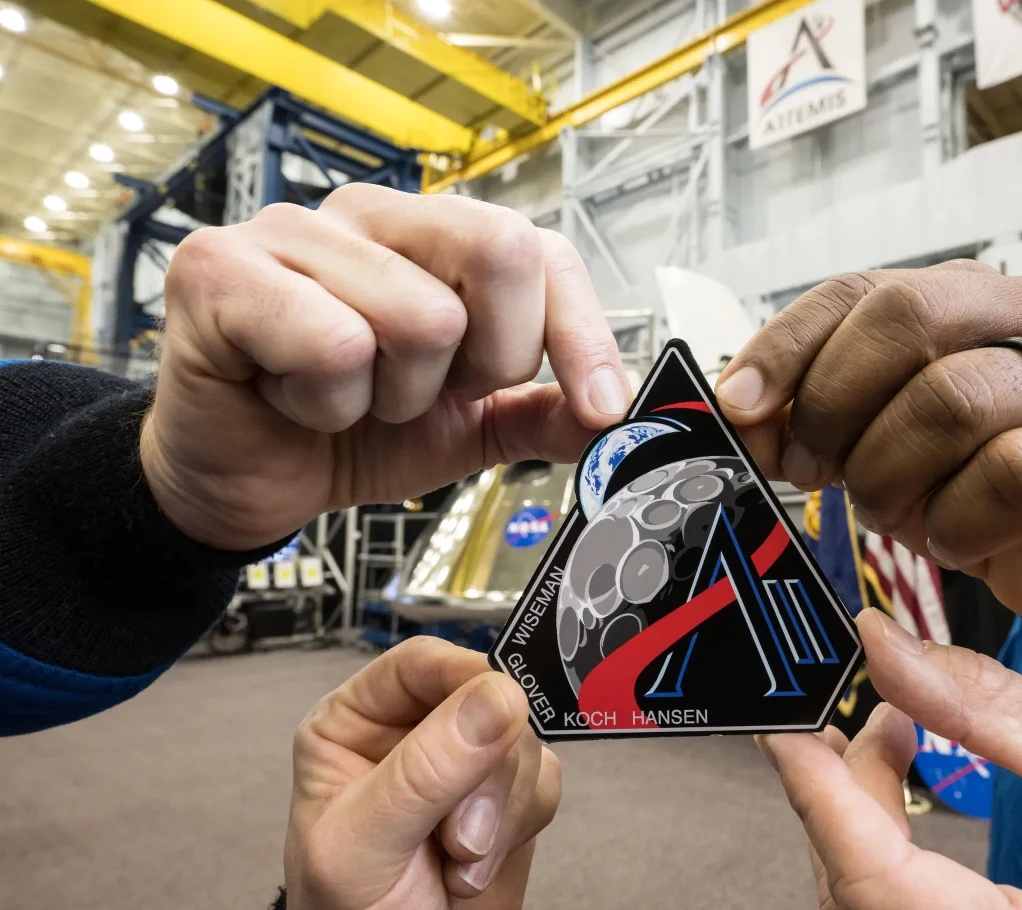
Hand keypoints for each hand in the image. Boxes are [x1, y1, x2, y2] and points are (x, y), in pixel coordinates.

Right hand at [143, 186, 629, 549]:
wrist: (242, 477)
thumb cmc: (344, 432)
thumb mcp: (465, 428)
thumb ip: (540, 412)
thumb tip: (615, 412)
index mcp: (433, 237)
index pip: (542, 251)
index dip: (582, 333)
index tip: (599, 406)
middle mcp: (371, 215)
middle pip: (501, 251)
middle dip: (483, 363)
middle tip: (422, 394)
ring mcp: (292, 230)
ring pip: (421, 317)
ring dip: (391, 398)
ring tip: (343, 396)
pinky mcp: (220, 269)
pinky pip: (333, 346)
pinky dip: (326, 404)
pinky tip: (291, 395)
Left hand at [286, 637, 560, 909]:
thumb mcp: (363, 844)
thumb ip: (423, 772)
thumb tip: (496, 698)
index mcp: (357, 723)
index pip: (420, 664)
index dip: (464, 677)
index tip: (498, 709)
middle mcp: (414, 734)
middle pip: (487, 701)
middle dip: (486, 774)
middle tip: (459, 835)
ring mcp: (465, 765)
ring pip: (525, 742)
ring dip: (503, 811)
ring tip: (458, 862)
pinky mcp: (506, 800)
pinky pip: (546, 781)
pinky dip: (521, 827)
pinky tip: (477, 865)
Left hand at [716, 261, 1021, 630]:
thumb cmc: (969, 482)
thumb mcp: (876, 441)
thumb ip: (812, 416)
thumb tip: (741, 413)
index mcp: (970, 292)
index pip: (858, 289)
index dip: (787, 347)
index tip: (740, 408)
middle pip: (908, 318)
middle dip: (838, 405)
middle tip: (816, 470)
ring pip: (954, 400)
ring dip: (893, 474)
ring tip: (890, 510)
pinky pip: (1012, 478)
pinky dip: (958, 522)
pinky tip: (953, 538)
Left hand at [761, 610, 1021, 909]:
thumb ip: (988, 709)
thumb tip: (884, 644)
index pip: (868, 873)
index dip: (813, 787)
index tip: (781, 721)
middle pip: (849, 882)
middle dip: (839, 784)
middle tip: (862, 703)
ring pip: (860, 894)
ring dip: (855, 808)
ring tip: (891, 728)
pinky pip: (888, 904)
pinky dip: (878, 840)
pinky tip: (900, 781)